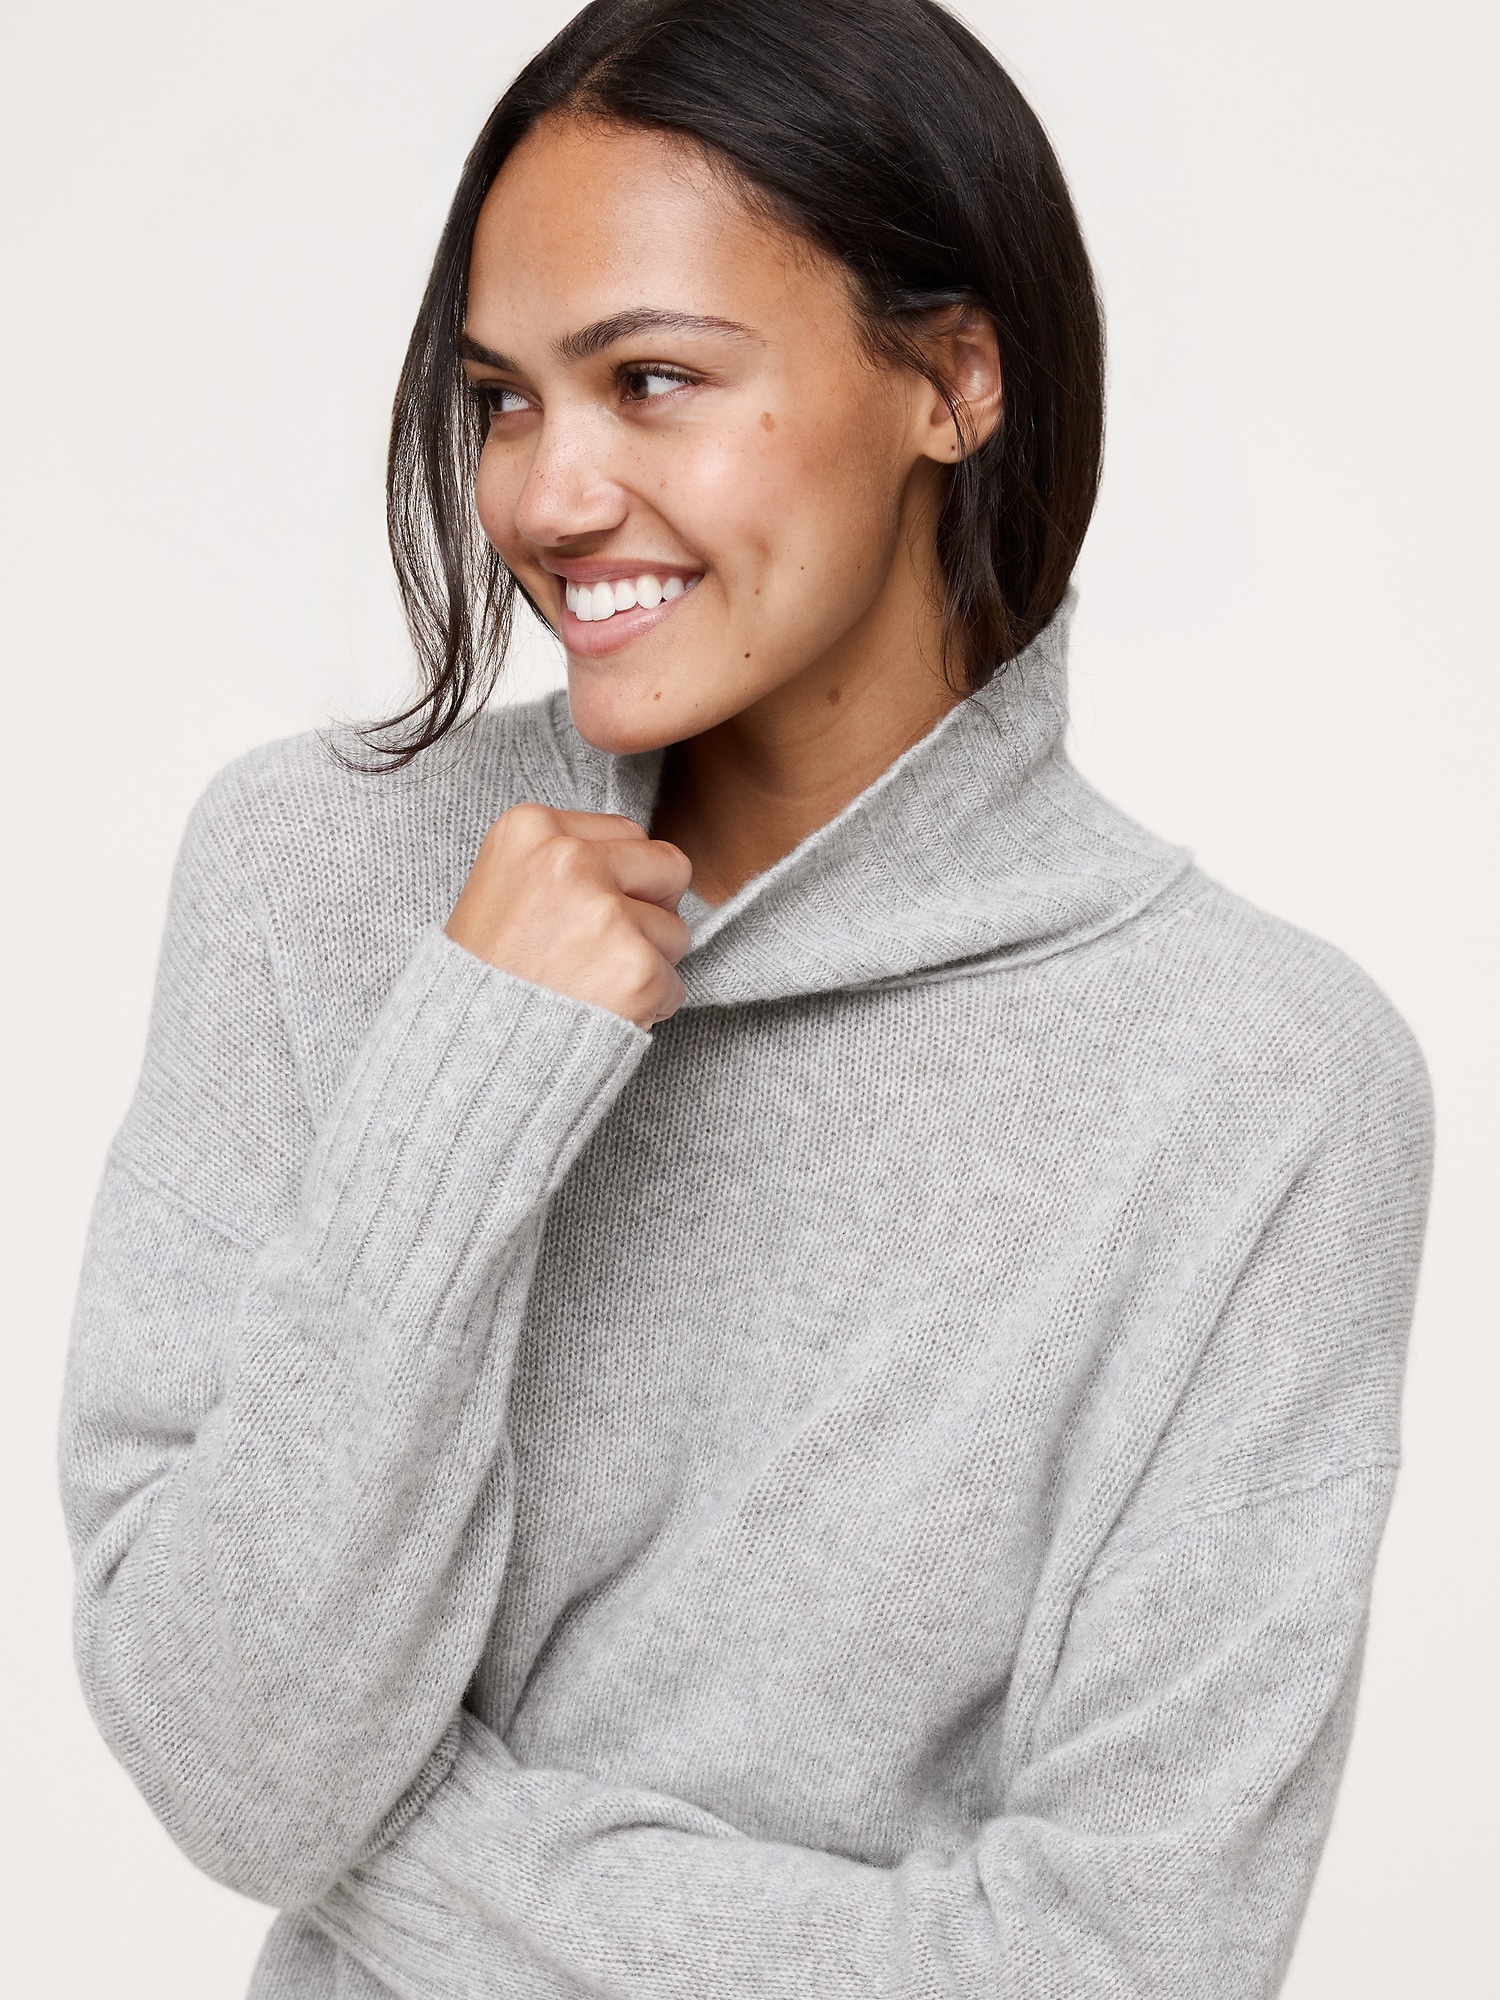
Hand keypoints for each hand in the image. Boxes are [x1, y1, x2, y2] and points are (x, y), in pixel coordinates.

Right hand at [445, 805, 691, 1029]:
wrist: (464, 1053)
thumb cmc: (485, 975)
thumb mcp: (504, 884)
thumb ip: (566, 860)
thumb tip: (643, 862)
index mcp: (532, 828)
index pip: (629, 834)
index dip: (616, 880)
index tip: (576, 915)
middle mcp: (569, 860)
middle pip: (668, 868)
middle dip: (648, 910)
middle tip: (594, 950)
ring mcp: (605, 915)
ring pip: (676, 930)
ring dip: (645, 964)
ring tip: (588, 984)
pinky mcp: (636, 969)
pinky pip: (676, 985)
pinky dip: (649, 1008)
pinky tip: (601, 1013)